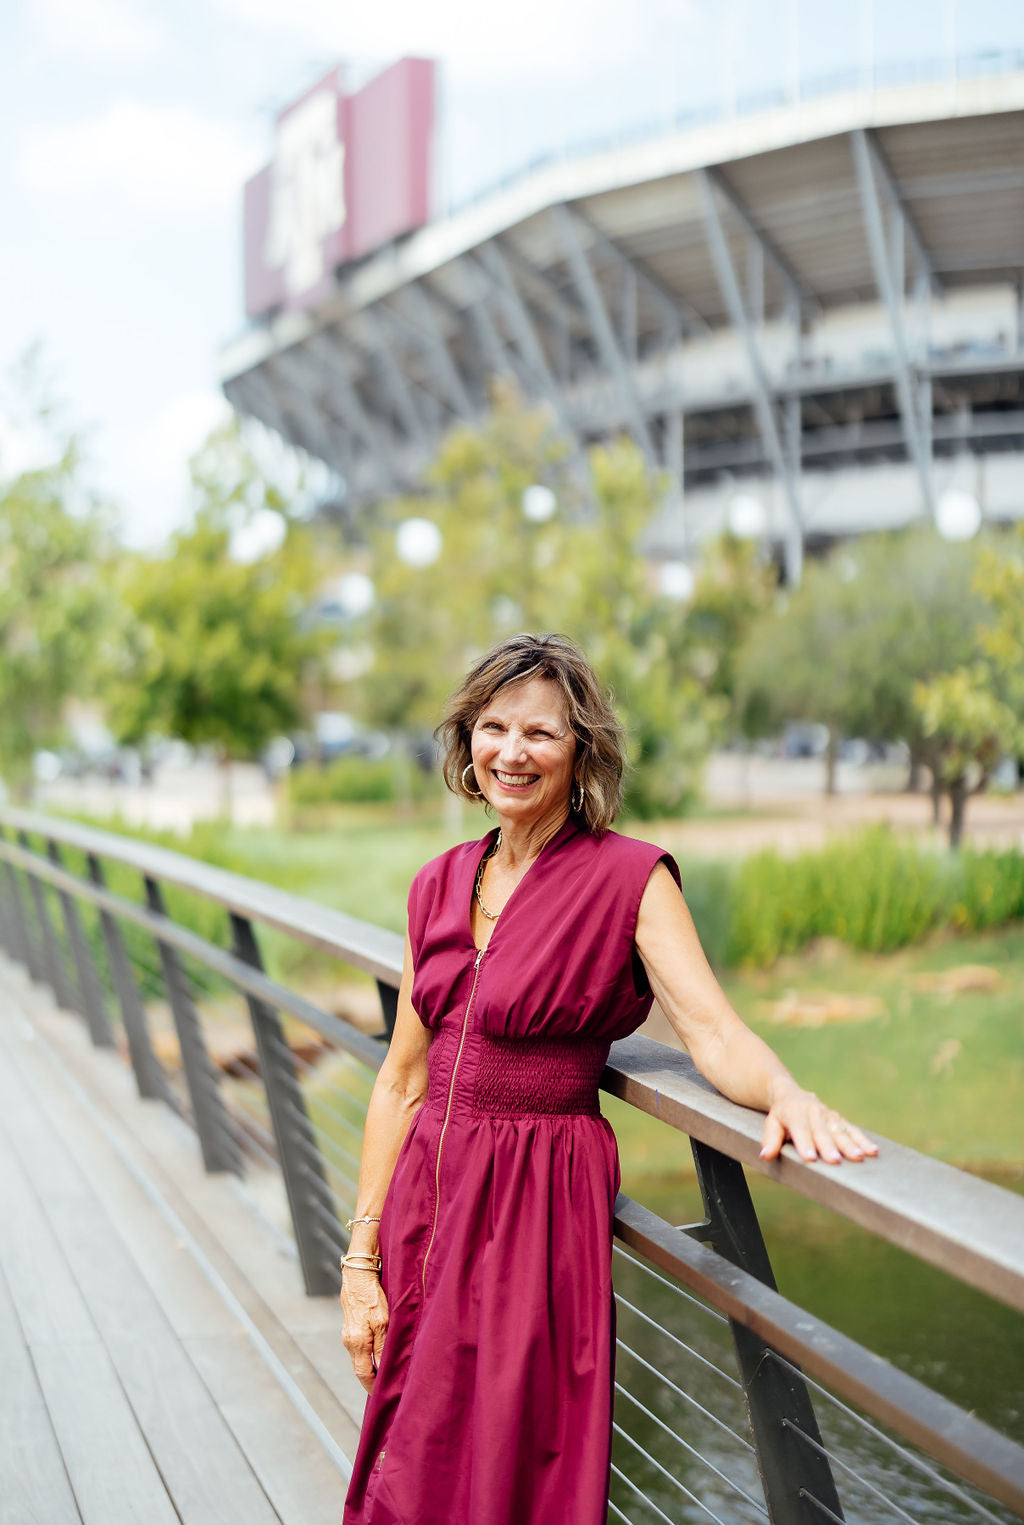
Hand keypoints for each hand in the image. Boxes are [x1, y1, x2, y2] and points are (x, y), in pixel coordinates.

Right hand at [341, 1270, 388, 1390]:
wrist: (357, 1276)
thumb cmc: (372, 1297)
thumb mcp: (383, 1322)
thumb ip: (383, 1347)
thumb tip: (383, 1369)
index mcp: (357, 1343)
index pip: (364, 1374)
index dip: (373, 1386)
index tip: (382, 1395)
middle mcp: (349, 1342)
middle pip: (360, 1369)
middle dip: (371, 1380)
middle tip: (384, 1389)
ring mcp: (348, 1335)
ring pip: (359, 1358)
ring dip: (369, 1367)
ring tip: (383, 1374)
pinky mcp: (350, 1328)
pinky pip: (358, 1348)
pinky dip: (367, 1355)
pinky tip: (377, 1354)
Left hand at [760, 1081, 877, 1164]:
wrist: (790, 1095)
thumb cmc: (780, 1116)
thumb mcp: (771, 1124)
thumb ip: (770, 1139)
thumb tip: (765, 1155)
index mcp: (794, 1113)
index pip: (799, 1129)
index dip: (804, 1143)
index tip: (810, 1158)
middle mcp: (813, 1112)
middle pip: (821, 1131)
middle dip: (828, 1146)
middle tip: (835, 1160)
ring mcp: (828, 1115)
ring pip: (839, 1130)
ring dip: (850, 1144)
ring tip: (858, 1157)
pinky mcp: (839, 1119)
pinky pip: (852, 1129)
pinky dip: (863, 1139)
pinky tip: (873, 1151)